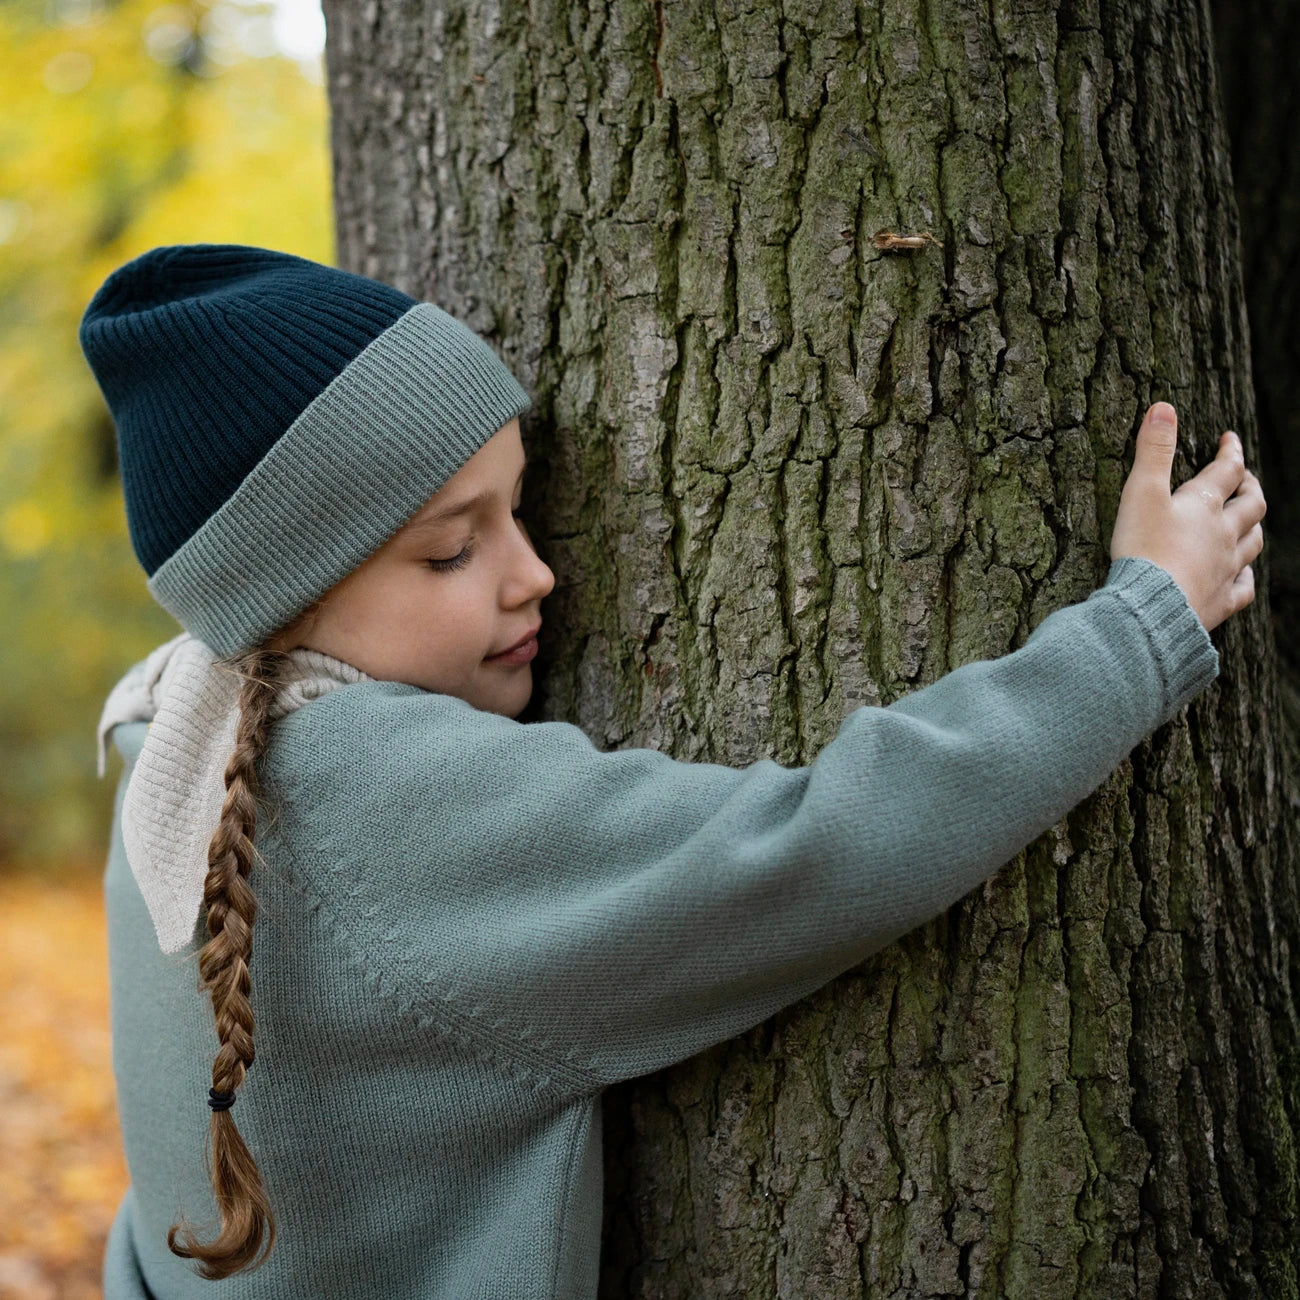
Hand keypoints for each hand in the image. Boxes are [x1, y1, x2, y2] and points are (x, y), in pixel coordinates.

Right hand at [1109, 402, 1265, 632]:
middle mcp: (1224, 535)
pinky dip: (1247, 576)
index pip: (1226, 470)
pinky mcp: (1220, 601)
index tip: (1230, 439)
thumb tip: (1163, 406)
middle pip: (1251, 505)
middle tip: (1245, 478)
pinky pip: (1244, 587)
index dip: (1230, 451)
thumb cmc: (1143, 549)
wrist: (1150, 608)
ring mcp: (1226, 569)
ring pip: (1253, 543)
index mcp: (1204, 506)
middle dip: (1250, 487)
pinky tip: (1243, 574)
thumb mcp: (1140, 493)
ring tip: (1248, 521)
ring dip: (1253, 527)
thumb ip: (1153, 450)